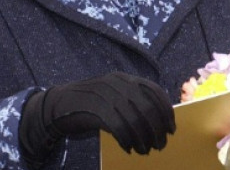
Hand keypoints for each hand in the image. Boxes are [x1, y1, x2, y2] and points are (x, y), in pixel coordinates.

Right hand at [19, 72, 174, 166]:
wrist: (58, 106)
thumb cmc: (91, 105)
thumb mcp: (114, 97)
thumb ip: (133, 102)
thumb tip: (159, 122)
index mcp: (126, 79)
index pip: (155, 92)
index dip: (166, 111)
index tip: (171, 129)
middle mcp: (118, 83)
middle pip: (147, 107)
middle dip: (157, 129)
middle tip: (160, 145)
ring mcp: (106, 94)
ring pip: (134, 119)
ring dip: (143, 138)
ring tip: (145, 151)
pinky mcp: (95, 109)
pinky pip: (118, 126)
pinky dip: (127, 140)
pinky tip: (129, 149)